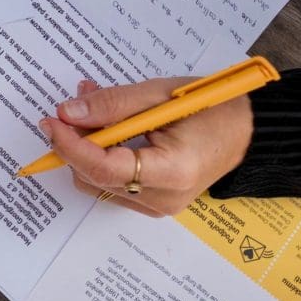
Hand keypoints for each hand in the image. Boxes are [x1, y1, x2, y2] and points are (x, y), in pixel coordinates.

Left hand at [40, 78, 253, 216]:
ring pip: (98, 183)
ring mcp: (158, 205)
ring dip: (86, 148)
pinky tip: (108, 128)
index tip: (51, 121)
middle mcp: (163, 198)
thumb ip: (112, 104)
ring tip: (92, 109)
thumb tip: (67, 113)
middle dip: (75, 143)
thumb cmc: (213, 109)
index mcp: (172, 172)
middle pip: (95, 178)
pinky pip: (112, 183)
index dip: (71, 145)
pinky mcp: (153, 203)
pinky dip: (101, 156)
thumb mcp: (160, 95)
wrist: (249, 132)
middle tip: (70, 107)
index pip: (105, 168)